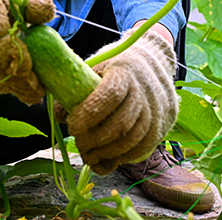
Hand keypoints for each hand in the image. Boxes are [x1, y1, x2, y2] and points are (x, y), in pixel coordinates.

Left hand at [61, 29, 177, 174]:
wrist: (153, 62)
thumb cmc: (117, 66)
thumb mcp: (95, 67)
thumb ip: (76, 88)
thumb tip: (59, 116)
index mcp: (126, 71)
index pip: (110, 96)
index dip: (89, 114)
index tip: (72, 125)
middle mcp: (145, 91)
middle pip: (121, 124)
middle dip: (95, 140)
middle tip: (79, 144)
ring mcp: (158, 110)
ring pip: (133, 140)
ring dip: (107, 153)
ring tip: (89, 156)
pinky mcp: (163, 126)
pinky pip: (143, 149)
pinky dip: (122, 158)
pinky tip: (106, 158)